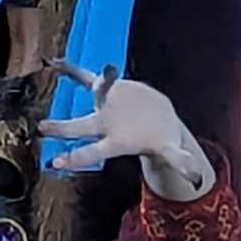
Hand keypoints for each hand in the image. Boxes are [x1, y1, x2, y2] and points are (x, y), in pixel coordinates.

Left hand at [42, 67, 214, 199]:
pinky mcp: (105, 89)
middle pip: (79, 127)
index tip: (55, 162)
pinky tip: (54, 60)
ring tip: (58, 69)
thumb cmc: (160, 139)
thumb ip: (180, 161)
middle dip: (61, 128)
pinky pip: (86, 77)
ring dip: (77, 80)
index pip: (93, 152)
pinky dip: (72, 69)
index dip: (76, 156)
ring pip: (90, 91)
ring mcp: (103, 105)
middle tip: (42, 129)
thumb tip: (198, 179)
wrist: (156, 120)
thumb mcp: (170, 150)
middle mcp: (103, 124)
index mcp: (115, 142)